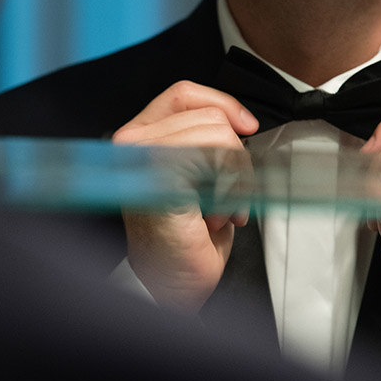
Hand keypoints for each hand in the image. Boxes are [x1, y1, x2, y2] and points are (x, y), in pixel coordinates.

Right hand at [112, 81, 257, 312]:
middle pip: (211, 116)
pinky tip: (217, 216)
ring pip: (220, 136)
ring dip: (234, 179)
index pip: (184, 94)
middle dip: (235, 160)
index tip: (247, 128)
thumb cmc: (182, 240)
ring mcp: (143, 157)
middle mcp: (133, 143)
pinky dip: (231, 191)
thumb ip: (205, 141)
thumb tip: (240, 121)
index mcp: (139, 137)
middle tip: (228, 198)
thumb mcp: (196, 176)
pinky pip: (218, 159)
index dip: (224, 105)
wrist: (169, 286)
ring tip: (219, 211)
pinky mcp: (160, 175)